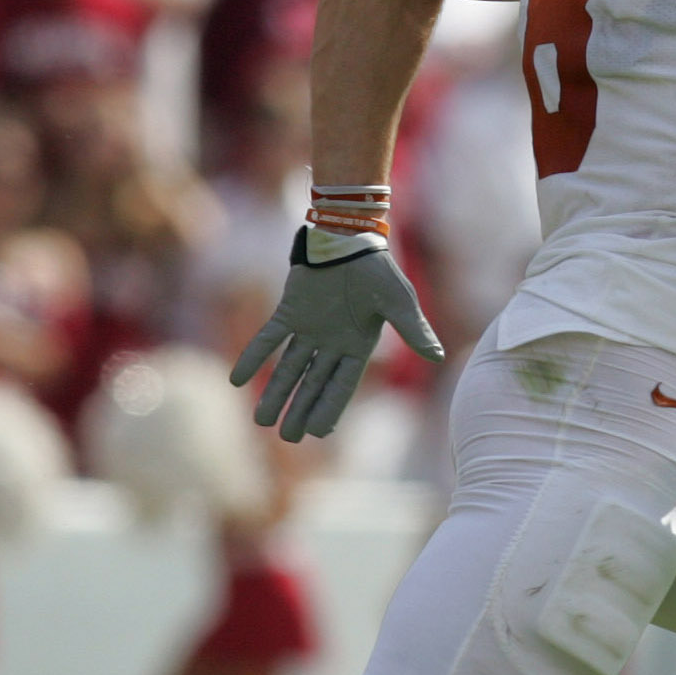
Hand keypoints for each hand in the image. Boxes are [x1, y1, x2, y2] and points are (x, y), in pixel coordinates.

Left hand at [230, 233, 445, 441]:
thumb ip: (413, 330)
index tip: (318, 433)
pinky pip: (268, 338)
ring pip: (288, 368)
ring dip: (275, 393)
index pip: (342, 385)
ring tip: (261, 422)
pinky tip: (237, 380)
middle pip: (312, 384)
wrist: (350, 235)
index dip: (329, 408)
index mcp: (357, 346)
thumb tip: (437, 356)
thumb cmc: (378, 269)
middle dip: (299, 410)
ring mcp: (308, 328)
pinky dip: (253, 357)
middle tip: (287, 438)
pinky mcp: (288, 310)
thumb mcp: (399, 301)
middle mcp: (331, 344)